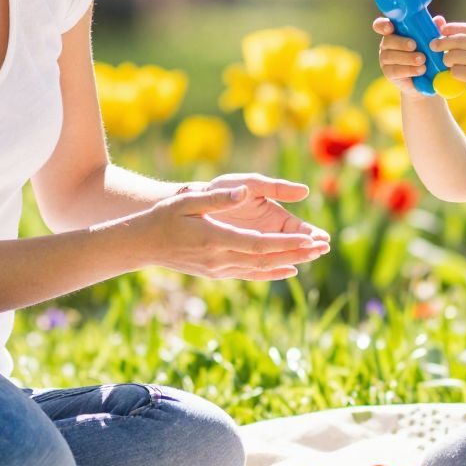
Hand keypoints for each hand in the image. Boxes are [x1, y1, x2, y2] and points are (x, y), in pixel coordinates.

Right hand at [133, 177, 330, 281]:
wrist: (142, 244)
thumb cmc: (164, 216)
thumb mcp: (188, 200)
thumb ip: (217, 197)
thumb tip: (243, 191)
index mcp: (215, 238)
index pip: (258, 244)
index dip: (285, 243)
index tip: (308, 239)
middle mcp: (219, 258)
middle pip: (265, 258)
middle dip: (295, 253)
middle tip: (322, 247)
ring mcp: (218, 269)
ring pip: (260, 268)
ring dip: (289, 262)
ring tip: (314, 256)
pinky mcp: (216, 272)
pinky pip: (250, 274)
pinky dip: (271, 273)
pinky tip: (290, 270)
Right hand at [374, 14, 443, 94]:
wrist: (427, 77)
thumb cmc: (426, 52)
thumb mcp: (431, 40)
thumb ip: (433, 30)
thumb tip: (439, 20)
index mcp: (394, 31)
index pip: (381, 25)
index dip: (383, 25)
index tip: (390, 27)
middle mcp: (386, 44)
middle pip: (387, 41)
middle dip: (401, 43)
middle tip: (414, 45)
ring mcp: (385, 59)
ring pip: (391, 56)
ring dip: (407, 57)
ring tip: (422, 59)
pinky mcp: (389, 73)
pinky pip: (395, 71)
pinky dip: (409, 70)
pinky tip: (420, 70)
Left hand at [434, 22, 465, 104]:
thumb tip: (454, 37)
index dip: (453, 28)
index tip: (443, 30)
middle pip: (458, 40)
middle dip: (442, 42)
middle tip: (433, 45)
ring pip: (453, 55)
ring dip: (447, 59)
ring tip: (448, 63)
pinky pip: (455, 71)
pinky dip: (452, 73)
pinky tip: (456, 75)